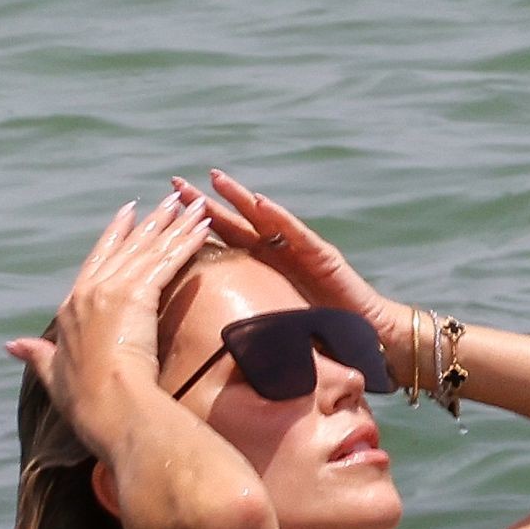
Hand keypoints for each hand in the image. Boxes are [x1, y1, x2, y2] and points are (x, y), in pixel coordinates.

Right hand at [6, 191, 210, 452]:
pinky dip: (186, 242)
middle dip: (152, 221)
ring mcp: (112, 291)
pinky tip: (202, 226)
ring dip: (175, 224)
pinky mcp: (138, 296)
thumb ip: (36, 355)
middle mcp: (89, 292)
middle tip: (171, 199)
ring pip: (149, 249)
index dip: (115, 235)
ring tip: (195, 204)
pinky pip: (167, 261)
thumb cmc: (86, 404)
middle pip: (127, 247)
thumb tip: (11, 345)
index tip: (129, 213)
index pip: (97, 260)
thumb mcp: (53, 375)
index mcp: (70, 308)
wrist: (109, 408)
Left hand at [170, 168, 411, 358]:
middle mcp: (277, 255)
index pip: (220, 246)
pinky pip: (297, 235)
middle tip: (174, 184)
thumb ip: (243, 326)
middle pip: (234, 224)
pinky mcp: (324, 256)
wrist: (369, 342)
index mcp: (260, 271)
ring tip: (215, 180)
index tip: (161, 218)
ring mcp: (301, 252)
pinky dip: (279, 218)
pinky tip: (260, 204)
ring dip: (239, 198)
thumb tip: (198, 348)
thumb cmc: (322, 342)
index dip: (192, 232)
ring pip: (264, 220)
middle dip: (204, 204)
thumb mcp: (271, 334)